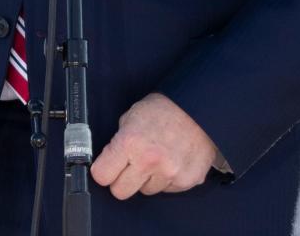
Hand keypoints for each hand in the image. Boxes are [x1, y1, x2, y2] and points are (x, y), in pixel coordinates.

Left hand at [90, 92, 216, 197]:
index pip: (101, 175)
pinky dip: (166, 179)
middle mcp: (148, 161)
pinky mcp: (186, 181)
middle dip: (122, 180)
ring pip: (145, 191)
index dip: (103, 171)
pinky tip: (171, 160)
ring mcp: (169, 174)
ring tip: (156, 156)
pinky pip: (166, 190)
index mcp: (130, 142)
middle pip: (120, 191)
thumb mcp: (131, 116)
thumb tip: (109, 159)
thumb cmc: (163, 109)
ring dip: (147, 178)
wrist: (198, 109)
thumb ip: (119, 141)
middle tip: (130, 166)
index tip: (106, 167)